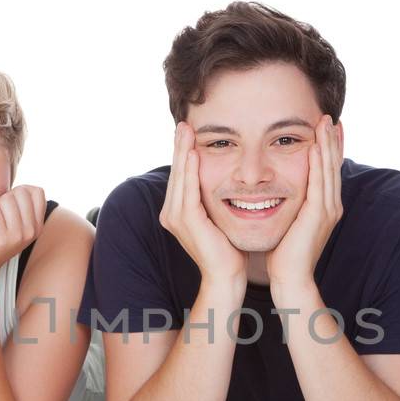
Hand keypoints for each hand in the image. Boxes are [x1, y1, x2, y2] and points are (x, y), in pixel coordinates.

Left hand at [0, 186, 45, 279]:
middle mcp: (31, 231)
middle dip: (3, 200)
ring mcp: (18, 235)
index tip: (8, 208)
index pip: (36, 191)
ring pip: (5, 199)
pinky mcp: (1, 238)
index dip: (19, 192)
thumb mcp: (12, 220)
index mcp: (37, 225)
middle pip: (20, 192)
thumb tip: (23, 187)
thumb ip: (20, 204)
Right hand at [158, 122, 244, 287]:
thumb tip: (224, 180)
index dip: (183, 153)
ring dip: (183, 152)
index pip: (181, 176)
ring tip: (186, 131)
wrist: (227, 277)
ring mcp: (176, 218)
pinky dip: (190, 172)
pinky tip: (194, 155)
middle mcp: (171, 213)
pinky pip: (188, 192)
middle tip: (183, 123)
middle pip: (177, 173)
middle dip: (180, 147)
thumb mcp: (218, 217)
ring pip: (180, 178)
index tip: (188, 131)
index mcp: (177, 211)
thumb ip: (213, 199)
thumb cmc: (228, 249)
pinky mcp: (187, 222)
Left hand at [266, 114, 342, 298]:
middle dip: (333, 140)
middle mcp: (331, 206)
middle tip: (331, 117)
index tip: (328, 127)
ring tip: (325, 123)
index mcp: (325, 207)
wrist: (291, 279)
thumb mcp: (290, 222)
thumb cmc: (285, 254)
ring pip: (329, 170)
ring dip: (328, 145)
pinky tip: (315, 147)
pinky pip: (319, 184)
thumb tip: (277, 191)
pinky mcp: (317, 216)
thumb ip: (290, 205)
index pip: (329, 170)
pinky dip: (318, 164)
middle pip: (334, 165)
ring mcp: (327, 211)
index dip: (330, 148)